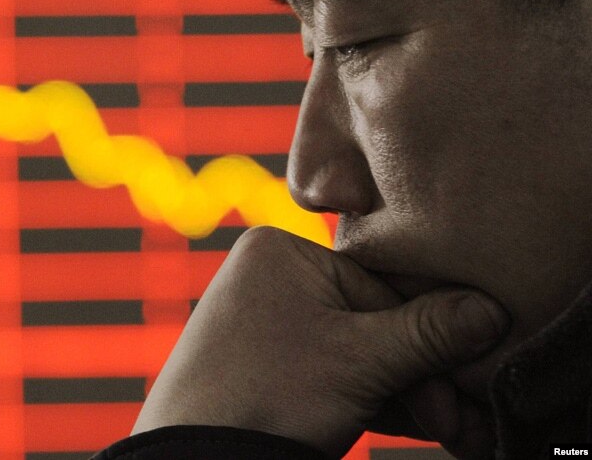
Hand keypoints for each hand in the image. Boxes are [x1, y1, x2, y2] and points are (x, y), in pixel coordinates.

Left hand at [132, 226, 509, 458]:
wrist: (194, 458)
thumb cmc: (269, 394)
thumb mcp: (361, 360)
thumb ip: (431, 332)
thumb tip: (493, 308)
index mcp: (282, 249)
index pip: (384, 286)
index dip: (430, 340)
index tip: (463, 385)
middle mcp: (272, 276)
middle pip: (375, 321)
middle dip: (420, 374)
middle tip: (456, 421)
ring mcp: (267, 323)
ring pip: (360, 353)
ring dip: (403, 393)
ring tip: (445, 428)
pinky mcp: (268, 366)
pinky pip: (335, 374)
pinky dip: (372, 401)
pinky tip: (409, 426)